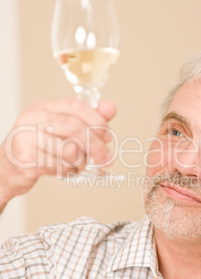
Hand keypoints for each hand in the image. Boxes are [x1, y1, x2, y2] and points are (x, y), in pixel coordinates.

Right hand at [0, 98, 115, 211]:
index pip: (76, 107)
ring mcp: (26, 138)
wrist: (7, 169)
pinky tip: (65, 170)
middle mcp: (33, 118)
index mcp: (43, 107)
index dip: (97, 121)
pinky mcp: (25, 159)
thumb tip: (111, 108)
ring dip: (81, 161)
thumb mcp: (62, 130)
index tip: (108, 136)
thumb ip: (87, 119)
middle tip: (107, 158)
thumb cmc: (38, 147)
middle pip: (75, 128)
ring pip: (69, 150)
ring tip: (79, 164)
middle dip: (96, 146)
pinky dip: (69, 171)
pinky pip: (59, 166)